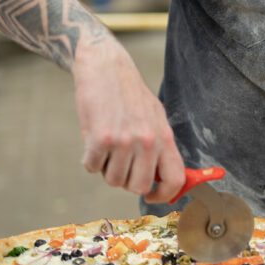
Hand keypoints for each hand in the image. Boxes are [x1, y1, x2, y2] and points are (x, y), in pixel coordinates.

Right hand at [72, 38, 184, 202]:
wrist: (105, 68)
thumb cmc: (129, 95)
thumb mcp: (155, 119)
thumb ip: (160, 148)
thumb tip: (163, 179)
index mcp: (165, 138)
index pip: (175, 180)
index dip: (164, 195)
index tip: (152, 196)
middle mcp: (147, 142)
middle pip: (139, 187)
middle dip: (127, 182)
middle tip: (121, 165)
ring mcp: (124, 141)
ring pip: (113, 180)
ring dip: (106, 169)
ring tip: (108, 147)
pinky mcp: (99, 139)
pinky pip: (91, 167)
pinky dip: (90, 159)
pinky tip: (93, 140)